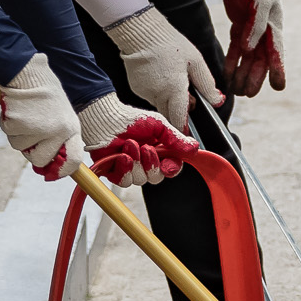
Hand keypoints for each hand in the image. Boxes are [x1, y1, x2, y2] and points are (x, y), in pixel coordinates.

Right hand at [0, 53, 88, 181]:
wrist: (28, 72)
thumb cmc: (44, 91)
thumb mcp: (61, 112)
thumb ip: (60, 135)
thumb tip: (52, 163)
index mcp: (71, 127)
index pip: (73, 160)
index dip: (62, 170)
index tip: (52, 172)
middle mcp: (57, 131)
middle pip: (40, 160)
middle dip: (32, 151)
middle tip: (30, 133)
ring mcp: (37, 128)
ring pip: (21, 147)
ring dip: (19, 134)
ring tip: (25, 114)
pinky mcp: (19, 124)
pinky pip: (10, 134)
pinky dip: (9, 124)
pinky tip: (15, 109)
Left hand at [77, 92, 200, 186]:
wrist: (106, 119)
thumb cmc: (130, 119)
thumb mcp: (159, 125)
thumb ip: (176, 139)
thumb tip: (194, 147)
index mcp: (160, 152)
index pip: (171, 168)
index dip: (171, 168)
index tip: (167, 164)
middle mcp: (146, 162)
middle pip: (156, 177)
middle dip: (151, 164)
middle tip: (146, 148)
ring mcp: (131, 168)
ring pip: (140, 179)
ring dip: (135, 163)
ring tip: (129, 144)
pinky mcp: (116, 172)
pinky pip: (124, 181)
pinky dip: (124, 169)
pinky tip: (122, 156)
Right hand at [102, 6, 217, 131]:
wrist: (140, 31)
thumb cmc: (170, 44)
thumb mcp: (195, 61)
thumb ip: (207, 84)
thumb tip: (218, 101)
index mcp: (173, 89)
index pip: (179, 118)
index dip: (185, 129)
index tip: (190, 135)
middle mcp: (157, 95)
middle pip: (170, 115)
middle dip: (179, 112)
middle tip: (188, 95)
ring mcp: (144, 92)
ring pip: (160, 106)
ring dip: (169, 101)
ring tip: (173, 79)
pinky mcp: (135, 88)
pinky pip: (150, 97)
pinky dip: (158, 93)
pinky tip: (160, 76)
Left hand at [221, 0, 285, 96]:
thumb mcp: (260, 3)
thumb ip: (255, 26)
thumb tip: (250, 49)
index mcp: (273, 28)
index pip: (276, 53)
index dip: (278, 70)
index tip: (279, 87)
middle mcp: (264, 34)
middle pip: (260, 61)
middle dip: (255, 79)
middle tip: (248, 94)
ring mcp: (251, 33)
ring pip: (247, 59)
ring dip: (242, 74)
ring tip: (236, 90)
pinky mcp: (239, 29)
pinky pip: (235, 50)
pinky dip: (231, 63)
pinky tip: (227, 75)